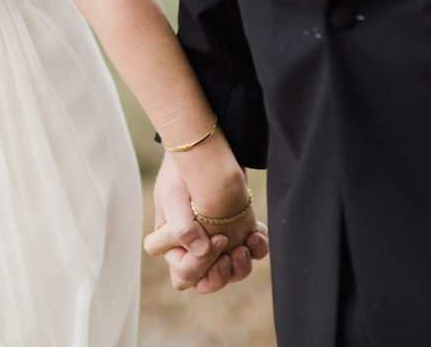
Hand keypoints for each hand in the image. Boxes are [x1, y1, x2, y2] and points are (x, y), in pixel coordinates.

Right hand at [144, 152, 269, 293]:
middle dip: (220, 275)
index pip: (184, 275)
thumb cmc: (181, 173)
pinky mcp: (238, 233)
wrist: (206, 148)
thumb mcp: (172, 196)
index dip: (200, 265)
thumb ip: (180, 226)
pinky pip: (251, 255)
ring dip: (240, 267)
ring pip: (230, 275)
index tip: (216, 238)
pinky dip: (257, 249)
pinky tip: (256, 233)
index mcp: (172, 245)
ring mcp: (218, 243)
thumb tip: (200, 250)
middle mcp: (194, 249)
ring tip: (245, 244)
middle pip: (205, 283)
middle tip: (229, 252)